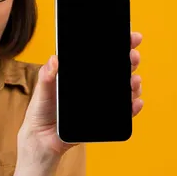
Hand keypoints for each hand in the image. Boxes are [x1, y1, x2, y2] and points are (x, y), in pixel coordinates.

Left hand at [18, 32, 144, 160]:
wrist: (42, 138)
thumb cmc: (41, 109)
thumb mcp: (42, 90)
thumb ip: (47, 76)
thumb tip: (54, 59)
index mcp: (81, 73)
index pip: (102, 55)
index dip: (119, 44)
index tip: (131, 37)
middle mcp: (94, 85)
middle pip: (118, 69)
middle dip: (130, 60)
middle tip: (133, 56)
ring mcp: (101, 101)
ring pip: (124, 89)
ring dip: (133, 83)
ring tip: (133, 81)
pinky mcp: (104, 118)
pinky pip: (122, 112)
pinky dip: (132, 107)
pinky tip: (135, 102)